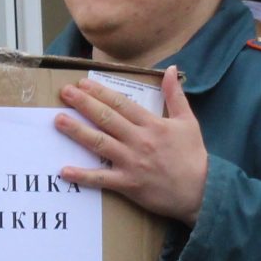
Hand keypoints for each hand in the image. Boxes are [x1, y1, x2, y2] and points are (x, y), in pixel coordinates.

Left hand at [57, 67, 209, 223]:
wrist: (201, 191)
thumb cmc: (193, 156)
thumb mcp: (188, 121)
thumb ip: (176, 95)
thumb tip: (172, 69)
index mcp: (152, 124)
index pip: (122, 104)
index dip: (101, 92)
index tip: (83, 82)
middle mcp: (139, 140)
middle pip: (107, 118)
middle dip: (84, 103)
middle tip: (65, 92)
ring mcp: (132, 162)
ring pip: (100, 143)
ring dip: (77, 131)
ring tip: (58, 120)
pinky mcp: (128, 184)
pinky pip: (102, 179)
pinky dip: (83, 175)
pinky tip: (64, 170)